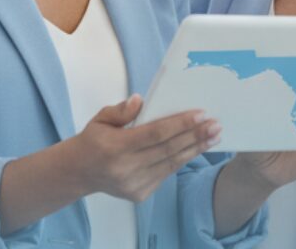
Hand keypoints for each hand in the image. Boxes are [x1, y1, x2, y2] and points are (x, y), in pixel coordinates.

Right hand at [71, 94, 219, 202]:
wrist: (79, 172)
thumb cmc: (93, 140)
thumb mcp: (100, 118)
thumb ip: (121, 110)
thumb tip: (140, 101)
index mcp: (115, 147)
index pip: (155, 134)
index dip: (180, 124)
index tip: (201, 114)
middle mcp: (126, 169)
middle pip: (168, 150)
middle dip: (195, 136)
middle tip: (216, 125)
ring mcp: (134, 184)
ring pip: (171, 164)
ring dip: (195, 149)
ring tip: (213, 137)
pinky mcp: (139, 194)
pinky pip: (165, 174)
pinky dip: (181, 160)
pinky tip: (195, 149)